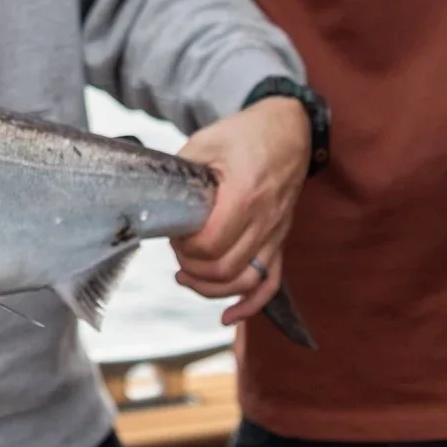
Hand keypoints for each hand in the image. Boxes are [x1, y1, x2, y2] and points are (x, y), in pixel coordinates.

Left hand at [170, 99, 309, 326]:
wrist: (289, 130)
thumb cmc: (247, 134)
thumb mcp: (205, 142)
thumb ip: (182, 173)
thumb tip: (157, 199)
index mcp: (245, 195)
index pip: (211, 244)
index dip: (185, 248)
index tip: (173, 235)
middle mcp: (264, 221)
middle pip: (225, 269)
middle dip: (192, 268)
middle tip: (176, 251)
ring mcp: (275, 233)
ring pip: (245, 282)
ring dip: (212, 289)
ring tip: (186, 278)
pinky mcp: (279, 240)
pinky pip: (270, 282)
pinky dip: (250, 305)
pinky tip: (228, 316)